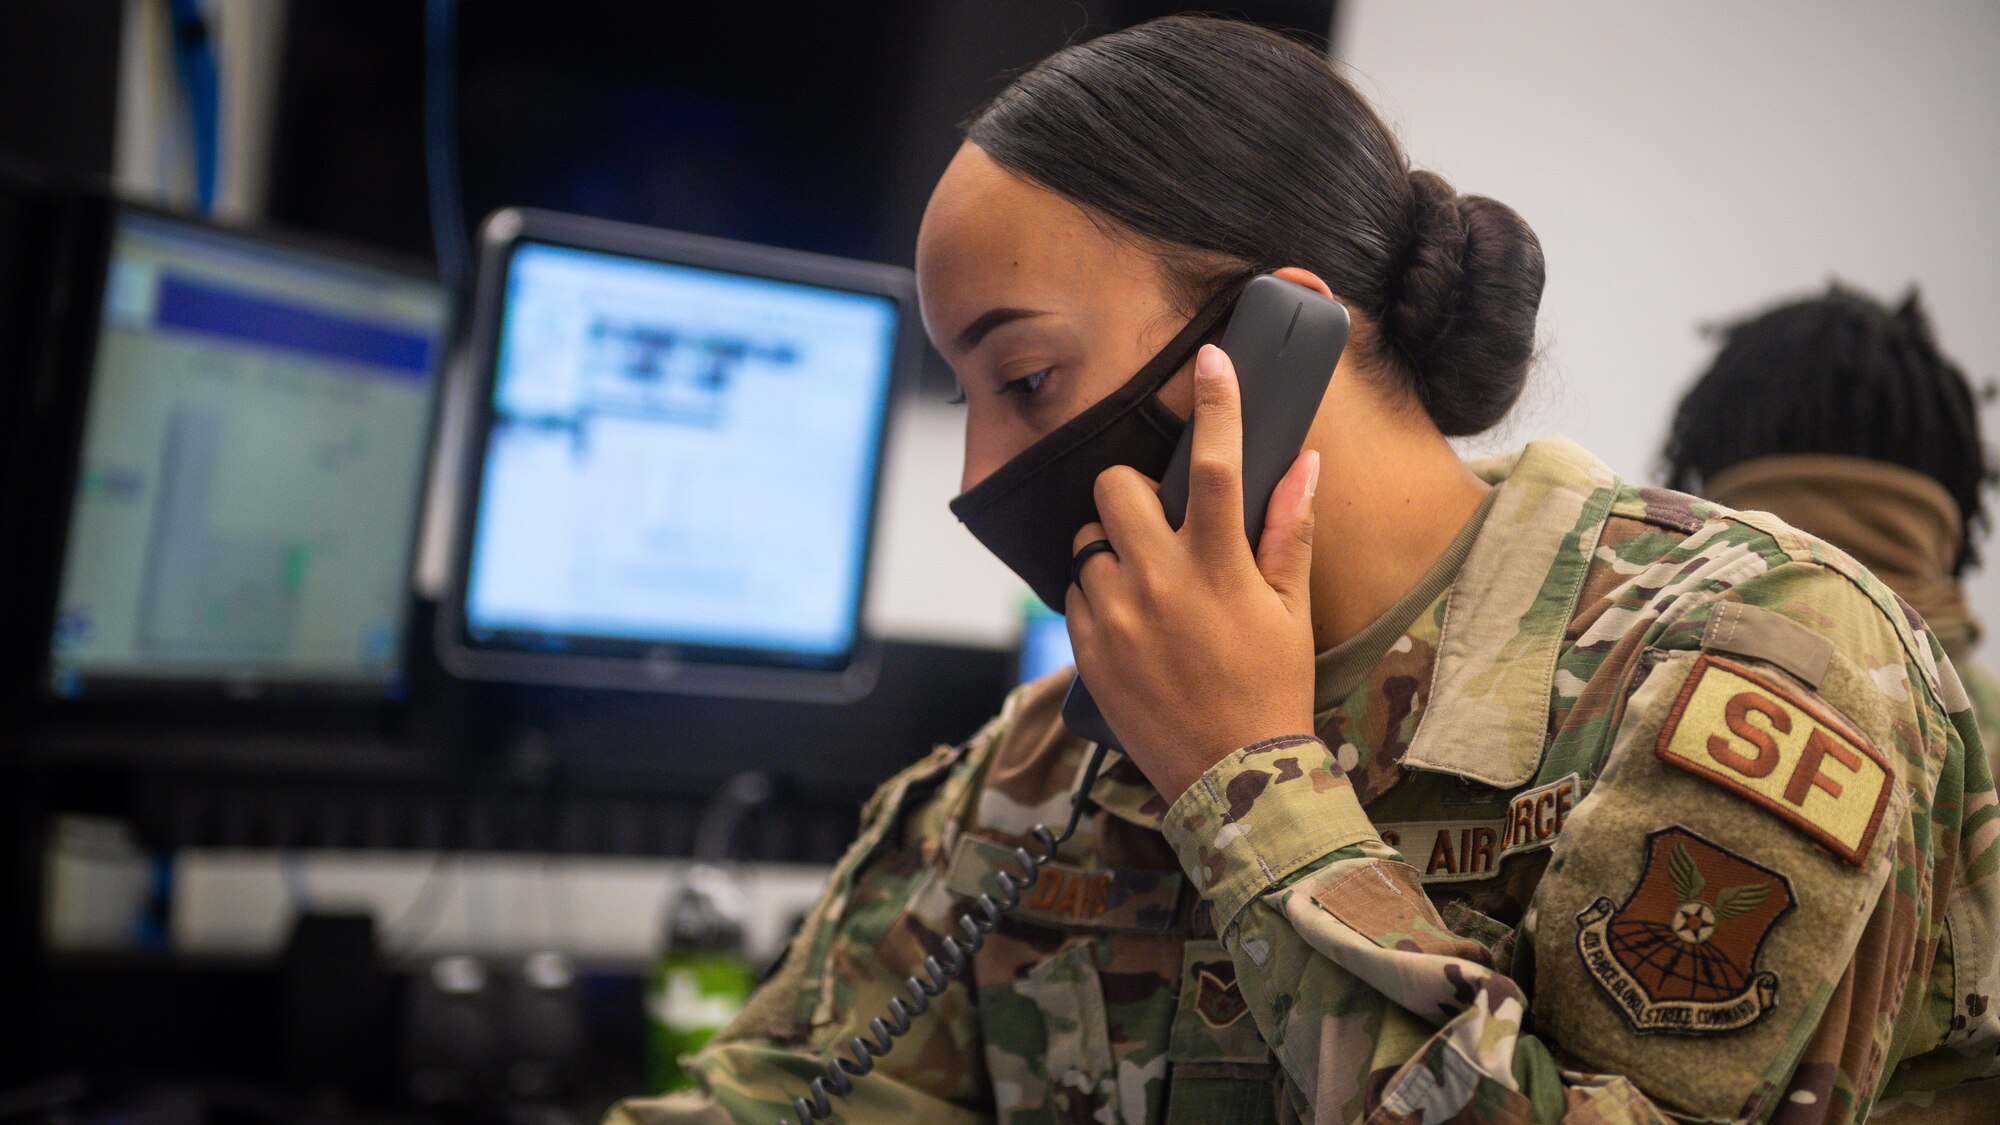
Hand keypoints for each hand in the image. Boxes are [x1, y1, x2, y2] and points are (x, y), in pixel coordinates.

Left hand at [1065, 343, 1319, 801]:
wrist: (1230, 777)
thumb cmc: (1270, 688)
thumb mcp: (1291, 610)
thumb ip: (1289, 532)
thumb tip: (1304, 464)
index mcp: (1218, 567)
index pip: (1216, 465)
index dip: (1217, 405)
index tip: (1211, 360)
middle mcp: (1159, 582)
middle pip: (1115, 489)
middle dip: (1131, 492)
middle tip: (1155, 521)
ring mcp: (1116, 616)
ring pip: (1088, 543)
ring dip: (1113, 552)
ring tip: (1148, 586)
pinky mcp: (1087, 648)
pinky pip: (1076, 593)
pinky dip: (1099, 596)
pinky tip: (1133, 624)